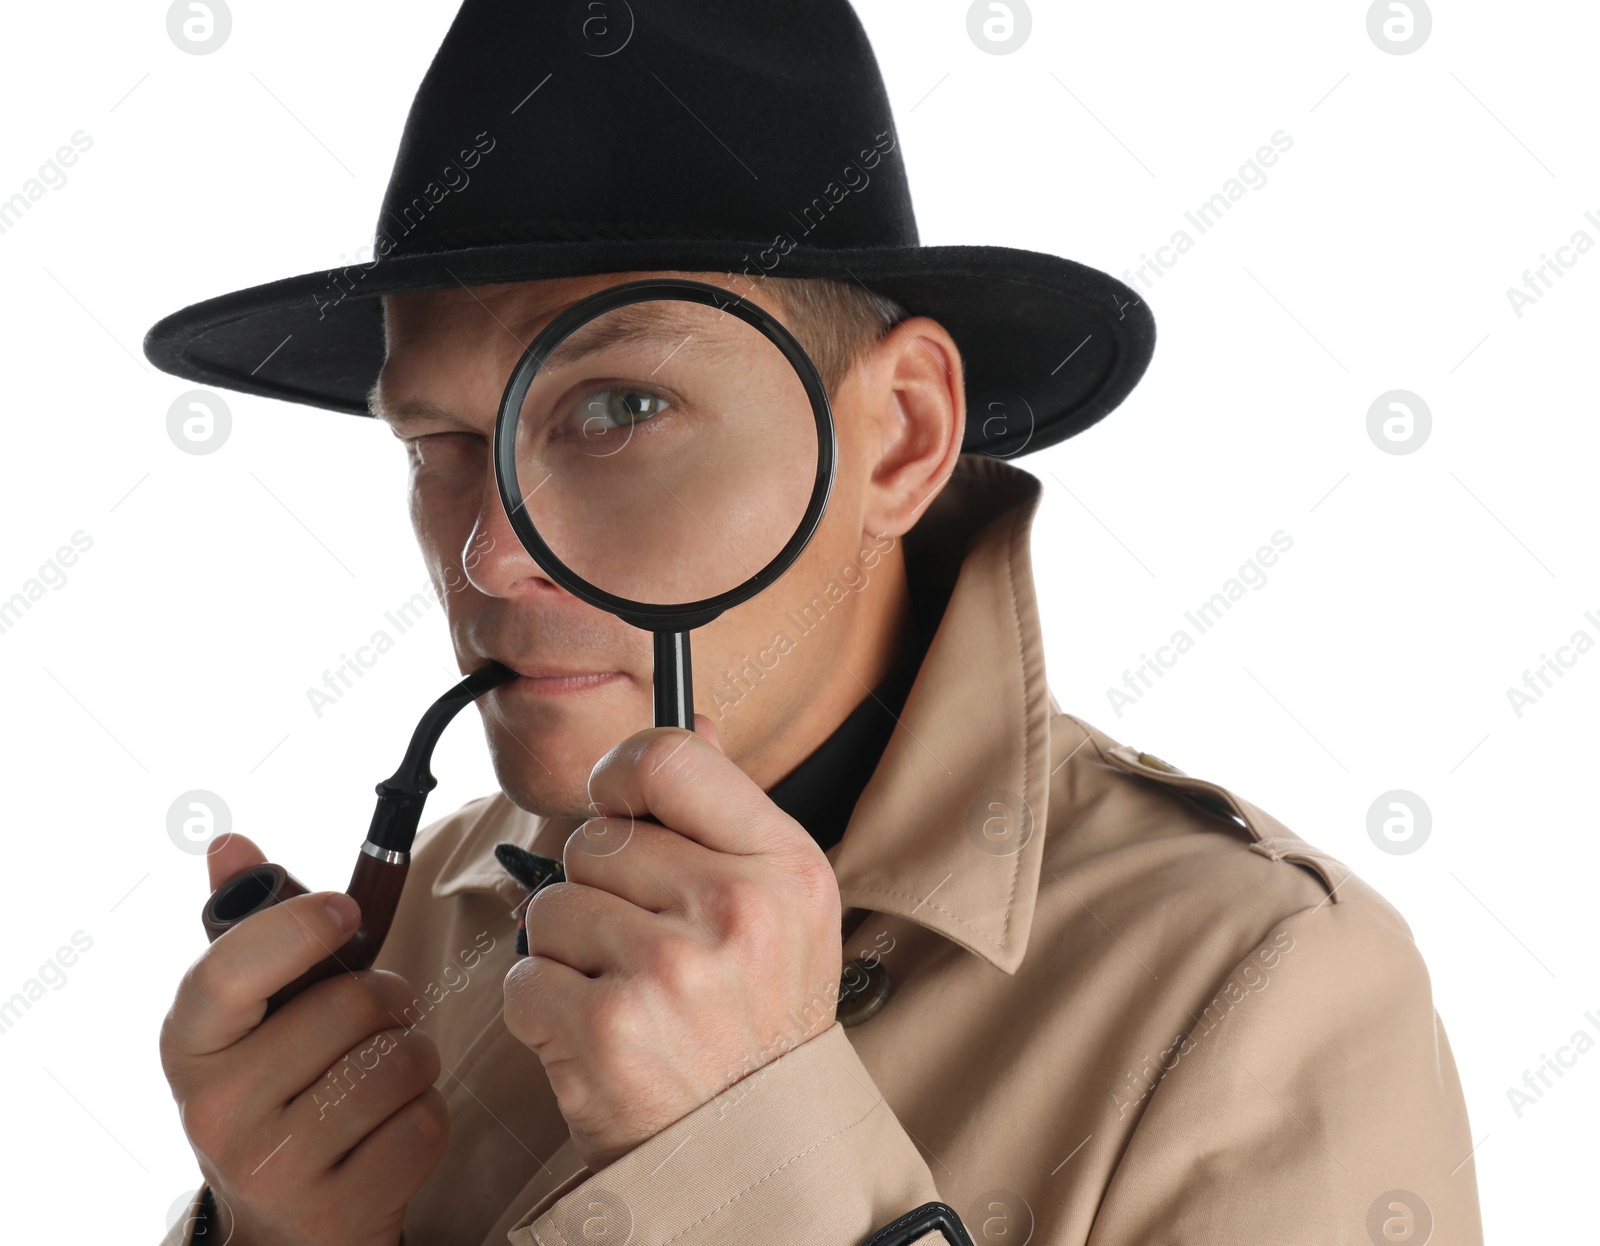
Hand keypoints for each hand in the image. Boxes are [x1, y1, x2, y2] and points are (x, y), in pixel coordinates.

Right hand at [159, 833, 449, 1245]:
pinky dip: (426, 1114)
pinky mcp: (336, 1209)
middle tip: (375, 1017)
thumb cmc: (278, 1088)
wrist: (281, 1221)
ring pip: (399, 1058)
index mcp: (187, 1044)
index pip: (233, 968)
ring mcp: (273, 1167)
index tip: (345, 911)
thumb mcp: (249, 1016)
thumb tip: (230, 840)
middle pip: (352, 1004)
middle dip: (388, 997)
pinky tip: (388, 1129)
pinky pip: (425, 1120)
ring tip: (380, 1074)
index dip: (300, 927)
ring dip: (413, 1054)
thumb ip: (251, 928)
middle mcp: (214, 1110)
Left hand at [503, 714, 843, 1171]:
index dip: (622, 776)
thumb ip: (727, 815)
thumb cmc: (755, 1024)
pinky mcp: (606, 1026)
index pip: (670, 757)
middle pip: (596, 837)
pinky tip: (596, 1037)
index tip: (620, 809)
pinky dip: (541, 1010)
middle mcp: (736, 909)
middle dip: (601, 889)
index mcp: (786, 866)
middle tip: (649, 950)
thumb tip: (695, 717)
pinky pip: (524, 974)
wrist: (751, 1150)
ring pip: (551, 903)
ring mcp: (671, 968)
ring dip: (568, 952)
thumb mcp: (781, 910)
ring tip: (627, 996)